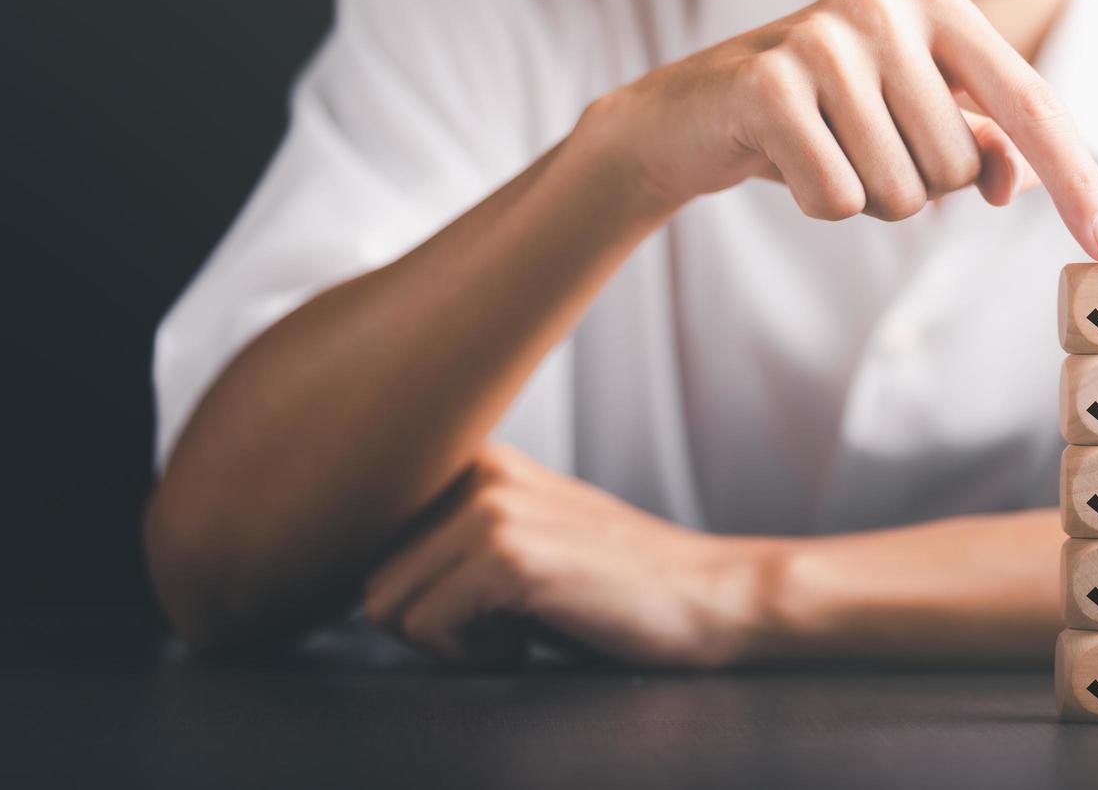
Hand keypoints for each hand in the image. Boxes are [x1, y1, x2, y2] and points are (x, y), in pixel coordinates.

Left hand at [363, 444, 775, 666]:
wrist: (711, 598)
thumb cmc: (621, 587)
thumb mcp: (531, 538)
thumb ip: (455, 542)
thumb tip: (367, 587)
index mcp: (480, 461)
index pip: (379, 545)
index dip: (421, 599)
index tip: (479, 609)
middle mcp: (480, 471)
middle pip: (374, 580)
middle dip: (429, 624)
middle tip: (507, 624)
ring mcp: (492, 508)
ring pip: (387, 605)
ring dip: (448, 640)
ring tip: (521, 626)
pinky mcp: (508, 554)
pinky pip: (427, 629)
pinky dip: (472, 654)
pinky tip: (533, 634)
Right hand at [586, 0, 1097, 259]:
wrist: (691, 115)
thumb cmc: (820, 119)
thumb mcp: (908, 122)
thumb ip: (979, 142)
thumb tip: (1015, 179)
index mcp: (936, 5)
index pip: (1030, 106)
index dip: (1077, 181)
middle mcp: (886, 8)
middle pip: (958, 167)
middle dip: (915, 189)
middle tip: (858, 151)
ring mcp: (825, 40)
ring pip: (902, 191)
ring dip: (865, 199)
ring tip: (822, 153)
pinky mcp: (770, 84)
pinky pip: (838, 199)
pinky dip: (818, 202)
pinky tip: (785, 163)